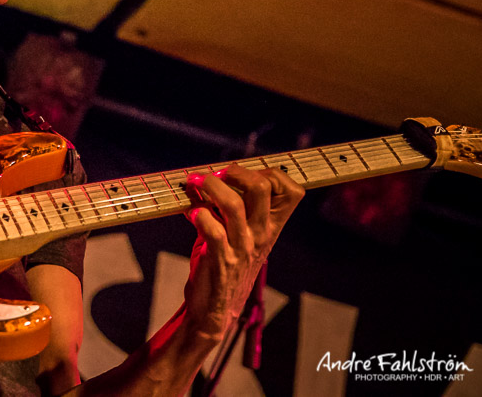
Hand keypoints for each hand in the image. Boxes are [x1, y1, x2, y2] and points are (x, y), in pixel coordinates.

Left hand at [181, 164, 303, 338]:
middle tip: (214, 174)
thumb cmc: (223, 265)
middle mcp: (260, 235)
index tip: (243, 173)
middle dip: (236, 171)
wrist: (214, 309)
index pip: (292, 191)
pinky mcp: (221, 259)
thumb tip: (208, 176)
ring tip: (194, 183)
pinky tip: (190, 212)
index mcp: (271, 227)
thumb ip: (230, 208)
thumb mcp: (237, 235)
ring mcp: (242, 247)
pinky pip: (212, 229)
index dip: (271, 173)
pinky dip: (198, 214)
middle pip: (262, 188)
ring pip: (233, 204)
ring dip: (210, 187)